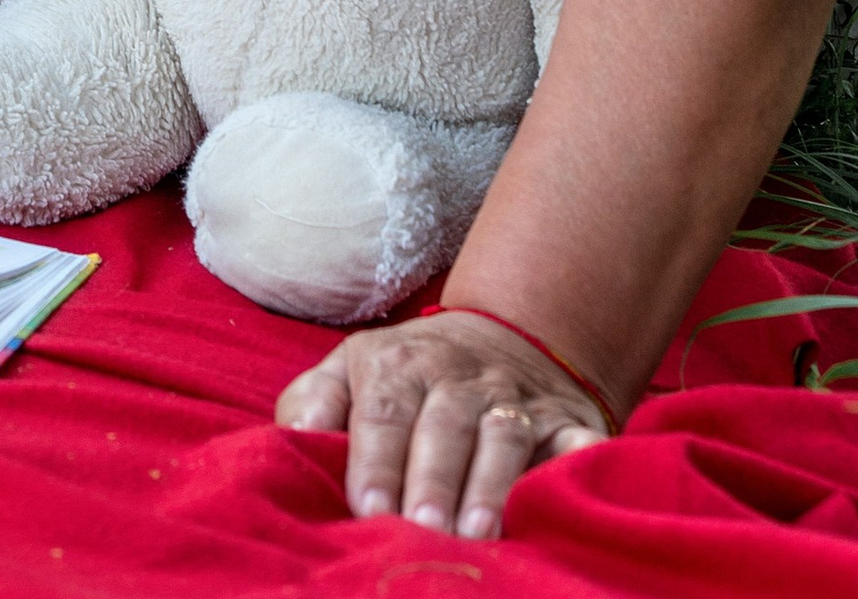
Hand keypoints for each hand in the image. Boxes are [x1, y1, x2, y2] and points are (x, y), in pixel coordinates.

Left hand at [277, 309, 613, 537]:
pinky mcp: (565, 420)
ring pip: (503, 433)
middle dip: (433, 478)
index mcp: (395, 364)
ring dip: (491, 482)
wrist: (501, 337)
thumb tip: (293, 438)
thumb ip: (314, 403)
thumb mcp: (350, 370)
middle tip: (425, 528)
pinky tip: (562, 494)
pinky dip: (574, 464)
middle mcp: (456, 377)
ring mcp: (513, 396)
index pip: (381, 411)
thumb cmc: (406, 376)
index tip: (368, 510)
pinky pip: (575, 441)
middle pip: (442, 425)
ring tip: (478, 532)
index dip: (375, 461)